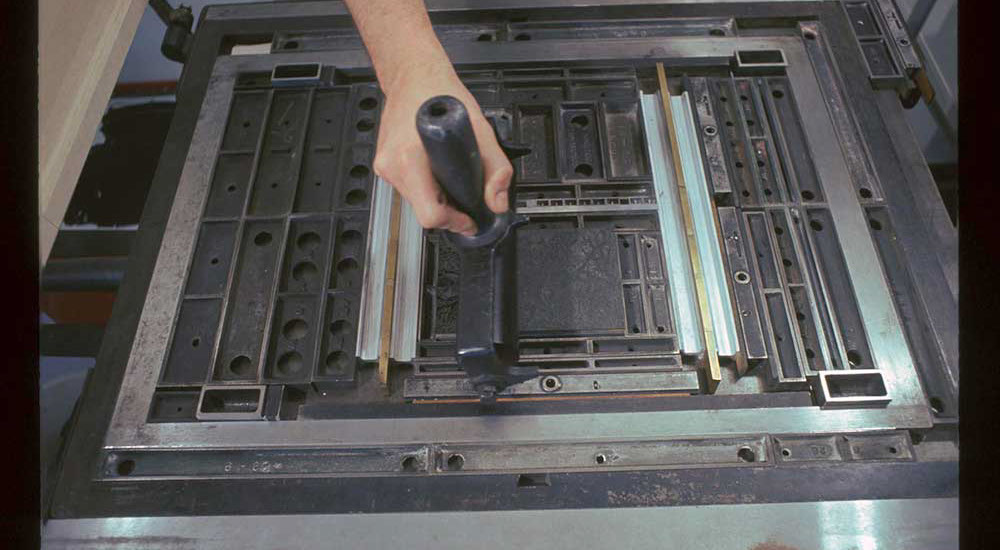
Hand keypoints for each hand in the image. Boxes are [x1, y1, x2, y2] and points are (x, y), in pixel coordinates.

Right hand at [372, 62, 512, 235]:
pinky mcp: (382, 165)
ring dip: (435, 198)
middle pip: (423, 211)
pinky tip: (434, 168)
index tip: (468, 219)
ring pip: (415, 202)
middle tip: (463, 194)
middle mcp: (392, 166)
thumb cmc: (440, 95)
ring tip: (448, 175)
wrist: (414, 76)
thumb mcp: (481, 131)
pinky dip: (425, 186)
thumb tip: (497, 201)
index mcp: (410, 159)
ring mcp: (384, 167)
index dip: (455, 221)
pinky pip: (408, 189)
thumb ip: (497, 170)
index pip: (430, 214)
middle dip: (448, 209)